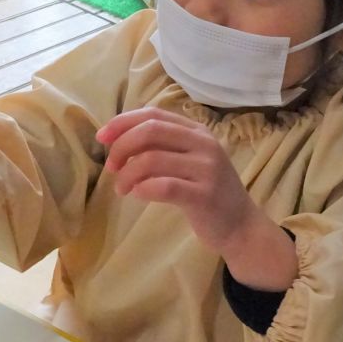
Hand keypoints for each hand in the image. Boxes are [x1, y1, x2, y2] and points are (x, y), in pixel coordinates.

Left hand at [96, 108, 296, 290]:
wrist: (240, 227)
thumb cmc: (206, 192)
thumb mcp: (188, 161)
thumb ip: (162, 147)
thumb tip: (118, 140)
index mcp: (197, 131)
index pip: (153, 114)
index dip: (122, 122)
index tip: (102, 138)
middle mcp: (204, 144)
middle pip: (150, 131)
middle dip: (122, 146)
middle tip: (112, 167)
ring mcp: (206, 169)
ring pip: (152, 160)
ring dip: (127, 174)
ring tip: (122, 189)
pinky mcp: (204, 195)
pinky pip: (163, 186)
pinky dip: (143, 189)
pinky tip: (137, 195)